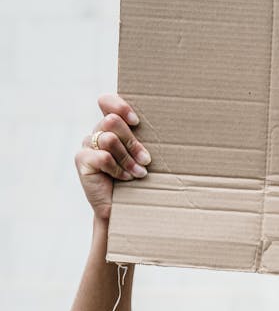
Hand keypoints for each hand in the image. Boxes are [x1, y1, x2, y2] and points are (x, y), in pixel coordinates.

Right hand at [75, 95, 150, 220]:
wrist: (122, 208)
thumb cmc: (137, 180)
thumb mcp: (141, 156)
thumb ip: (141, 139)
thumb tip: (163, 125)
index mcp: (110, 127)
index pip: (107, 102)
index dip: (120, 107)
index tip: (136, 121)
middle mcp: (96, 133)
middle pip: (112, 121)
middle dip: (132, 142)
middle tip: (146, 160)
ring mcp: (87, 146)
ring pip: (109, 139)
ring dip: (128, 159)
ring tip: (139, 173)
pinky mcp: (82, 160)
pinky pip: (103, 157)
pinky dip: (117, 170)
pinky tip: (124, 179)